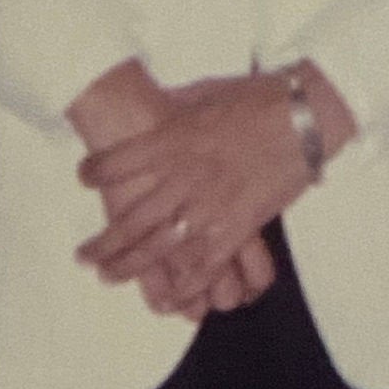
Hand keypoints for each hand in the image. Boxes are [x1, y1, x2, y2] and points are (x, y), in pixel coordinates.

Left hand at [69, 65, 350, 313]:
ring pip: (159, 248)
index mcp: (172, 141)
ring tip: (110, 275)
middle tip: (84, 256)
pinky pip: (204, 265)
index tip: (84, 178)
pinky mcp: (239, 227)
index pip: (116, 163)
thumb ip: (174, 108)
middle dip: (103, 243)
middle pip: (131, 219)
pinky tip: (169, 296)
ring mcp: (210, 206)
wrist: (303, 116)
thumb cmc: (256, 98)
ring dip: (130, 266)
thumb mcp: (203, 93)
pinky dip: (185, 284)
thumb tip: (154, 108)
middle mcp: (184, 178)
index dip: (95, 172)